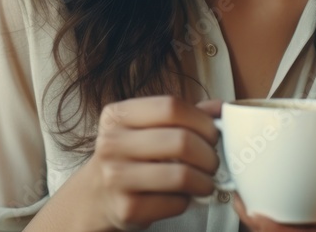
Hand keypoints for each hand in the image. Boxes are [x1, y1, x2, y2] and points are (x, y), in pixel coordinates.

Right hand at [76, 95, 220, 230]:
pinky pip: (175, 202)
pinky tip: (182, 196)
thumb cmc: (130, 157)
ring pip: (182, 175)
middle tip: (212, 162)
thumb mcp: (146, 128)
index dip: (201, 120)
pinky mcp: (127, 208)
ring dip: (205, 181)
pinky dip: (188, 201)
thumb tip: (219, 108)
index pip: (171, 106)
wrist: (96, 196)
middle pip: (181, 141)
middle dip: (208, 154)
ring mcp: (116, 177)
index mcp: (118, 115)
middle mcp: (112, 143)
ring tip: (205, 181)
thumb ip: (182, 115)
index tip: (212, 133)